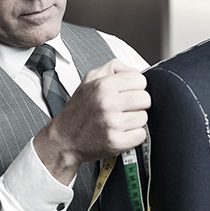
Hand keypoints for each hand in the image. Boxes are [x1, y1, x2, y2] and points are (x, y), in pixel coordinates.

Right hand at [33, 59, 150, 183]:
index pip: (140, 80)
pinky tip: (121, 132)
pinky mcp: (116, 142)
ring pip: (144, 117)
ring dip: (135, 120)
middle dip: (138, 104)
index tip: (127, 93)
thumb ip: (115, 68)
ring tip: (120, 121)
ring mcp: (112, 124)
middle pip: (146, 99)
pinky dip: (133, 136)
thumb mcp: (90, 79)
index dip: (136, 87)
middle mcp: (107, 103)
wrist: (64, 138)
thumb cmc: (79, 110)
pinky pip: (141, 135)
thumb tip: (137, 71)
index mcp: (103, 85)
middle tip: (125, 108)